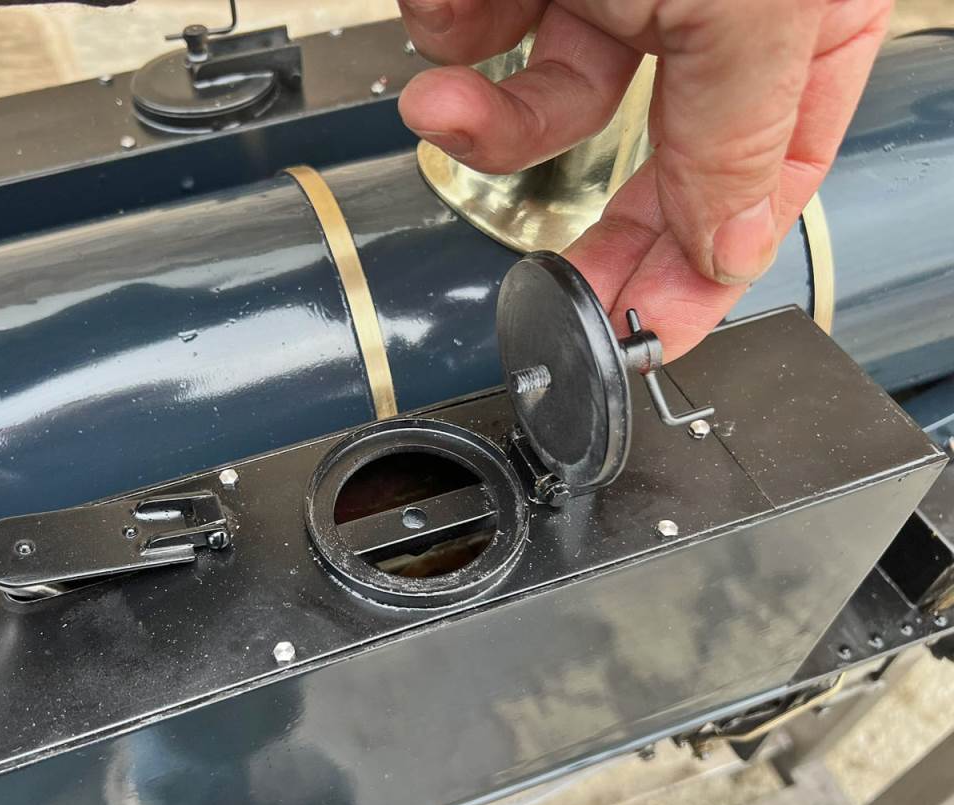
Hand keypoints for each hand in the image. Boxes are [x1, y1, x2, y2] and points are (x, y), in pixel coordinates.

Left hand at [398, 0, 891, 358]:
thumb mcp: (751, 4)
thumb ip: (743, 134)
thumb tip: (734, 248)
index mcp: (798, 18)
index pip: (762, 178)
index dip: (706, 266)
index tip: (650, 331)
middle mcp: (709, 2)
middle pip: (655, 157)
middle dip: (598, 222)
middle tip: (561, 286)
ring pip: (549, 99)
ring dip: (489, 119)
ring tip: (446, 104)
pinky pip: (480, 25)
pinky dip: (452, 26)